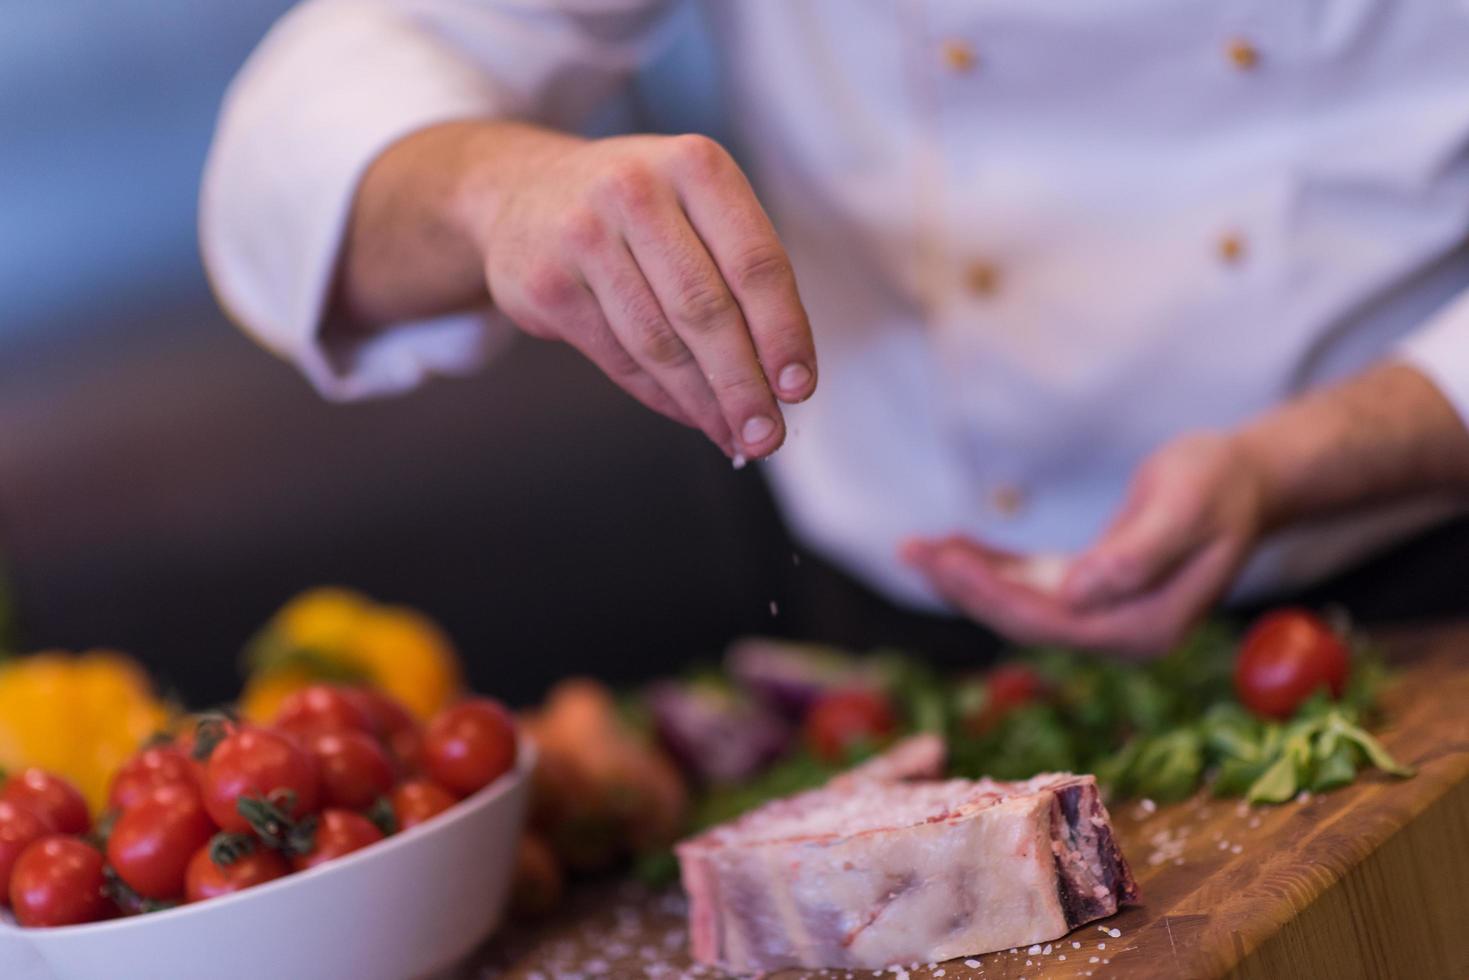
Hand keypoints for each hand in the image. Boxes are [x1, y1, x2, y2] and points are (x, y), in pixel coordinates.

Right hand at [471, 129, 815, 458]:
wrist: (520, 191)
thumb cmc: (634, 208)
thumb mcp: (693, 202)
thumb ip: (739, 270)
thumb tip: (780, 374)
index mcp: (695, 165)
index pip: (756, 262)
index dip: (783, 333)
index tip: (799, 387)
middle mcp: (636, 191)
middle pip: (706, 309)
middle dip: (743, 384)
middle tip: (768, 434)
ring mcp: (584, 237)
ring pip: (659, 342)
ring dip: (703, 402)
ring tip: (734, 434)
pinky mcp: (547, 284)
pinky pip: (618, 357)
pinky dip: (661, 396)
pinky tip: (689, 414)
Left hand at [901, 432, 1269, 655]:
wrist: (1247, 480)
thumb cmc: (1218, 486)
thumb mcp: (1184, 510)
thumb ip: (1136, 556)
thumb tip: (1078, 593)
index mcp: (1144, 628)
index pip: (1052, 623)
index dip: (994, 596)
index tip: (948, 561)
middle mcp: (1119, 633)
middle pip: (1025, 620)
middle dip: (964, 589)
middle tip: (912, 551)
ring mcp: (1103, 615)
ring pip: (1019, 604)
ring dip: (966, 578)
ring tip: (915, 549)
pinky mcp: (1089, 590)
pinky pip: (1029, 585)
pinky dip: (989, 567)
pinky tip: (949, 546)